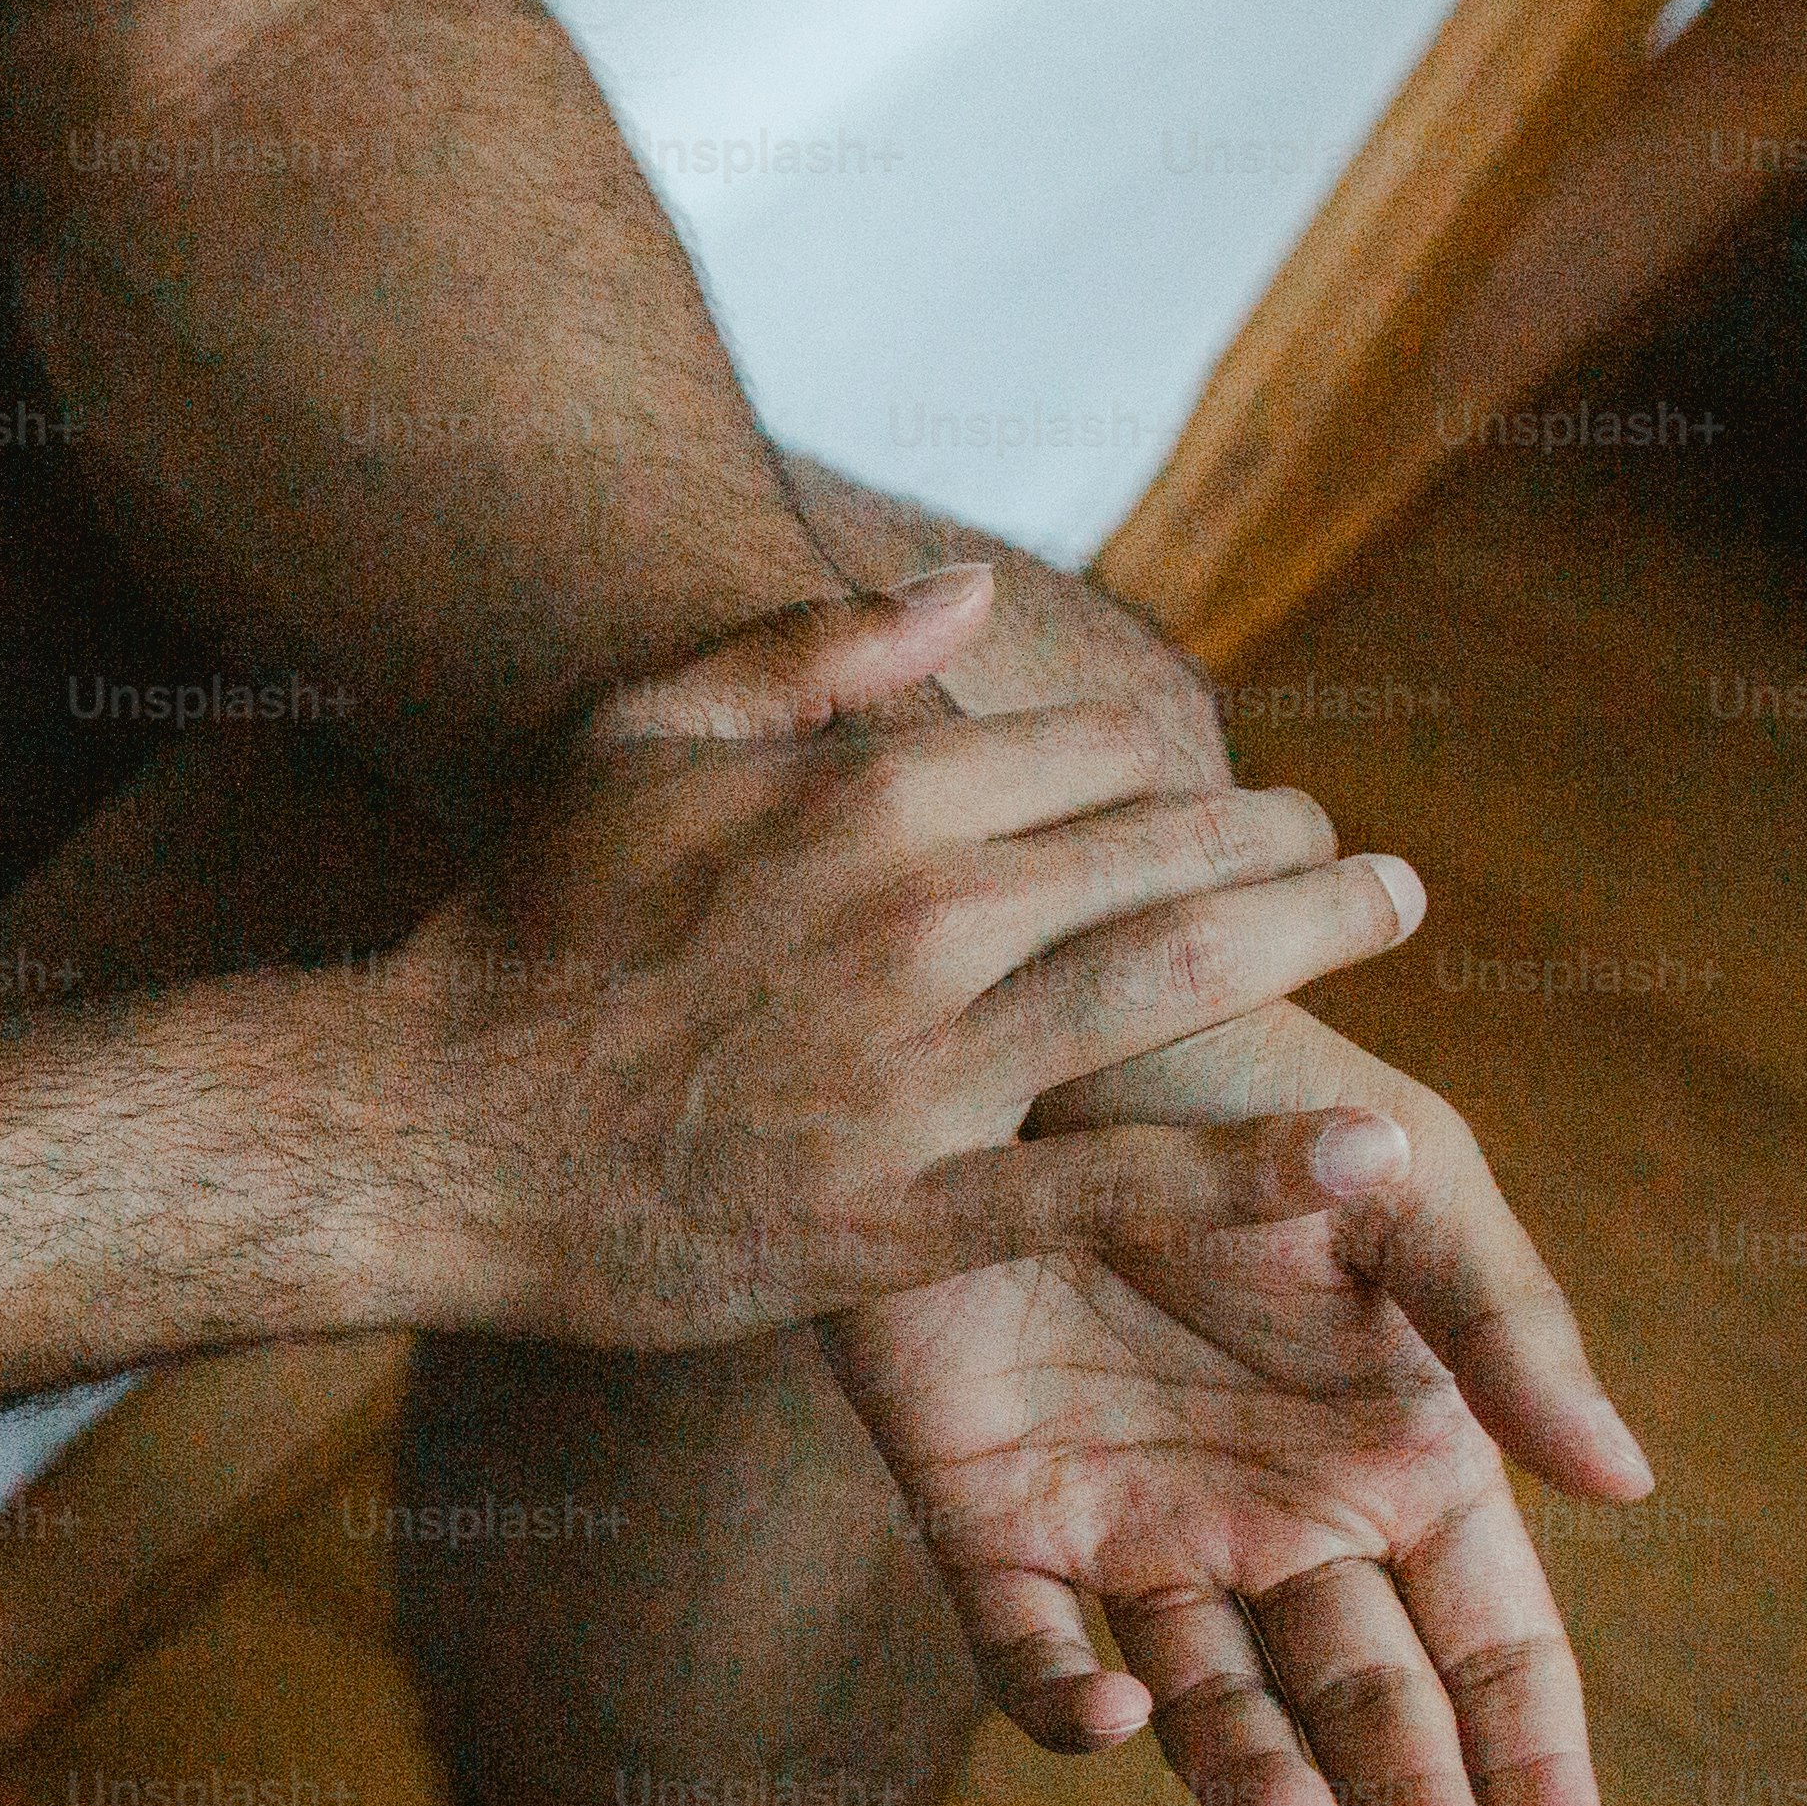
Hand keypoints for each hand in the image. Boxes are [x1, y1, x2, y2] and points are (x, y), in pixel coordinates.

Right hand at [381, 570, 1423, 1346]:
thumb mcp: (631, 740)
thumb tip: (974, 592)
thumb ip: (806, 651)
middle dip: (1294, 842)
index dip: (1186, 766)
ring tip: (1391, 920)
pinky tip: (1364, 1160)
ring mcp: (914, 1069)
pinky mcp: (897, 1213)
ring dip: (1316, 940)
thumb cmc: (514, 932)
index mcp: (863, 793)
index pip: (1099, 749)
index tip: (1230, 796)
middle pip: (1173, 848)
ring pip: (1176, 982)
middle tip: (1364, 862)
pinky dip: (1249, 1176)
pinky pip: (1108, 1189)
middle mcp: (916, 914)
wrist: (415, 1133)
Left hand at [828, 1004, 1653, 1805]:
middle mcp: (1273, 1513)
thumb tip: (1628, 1482)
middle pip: (1359, 1700)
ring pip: (1202, 1698)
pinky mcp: (985, 1510)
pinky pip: (1018, 1641)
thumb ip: (1504, 1330)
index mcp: (1400, 1453)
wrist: (1027, 1030)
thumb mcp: (1398, 1187)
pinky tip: (1106, 1713)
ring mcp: (1129, 1522)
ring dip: (1248, 1777)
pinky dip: (1057, 1694)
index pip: (1490, 1644)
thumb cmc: (1240, 1088)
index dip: (1527, 1761)